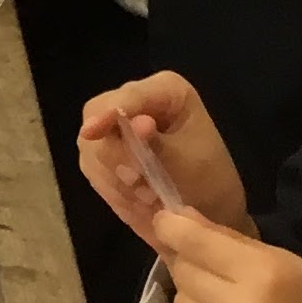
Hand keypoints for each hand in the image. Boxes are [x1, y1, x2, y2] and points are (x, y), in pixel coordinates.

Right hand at [77, 71, 248, 238]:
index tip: (91, 132)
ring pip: (91, 147)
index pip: (126, 96)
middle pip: (97, 118)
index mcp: (164, 90)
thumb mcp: (188, 162)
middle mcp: (134, 101)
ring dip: (115, 178)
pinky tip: (137, 201)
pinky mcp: (104, 153)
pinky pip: (93, 169)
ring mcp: (114, 127)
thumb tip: (138, 124)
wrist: (210, 212)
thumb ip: (157, 144)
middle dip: (116, 155)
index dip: (107, 113)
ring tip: (148, 199)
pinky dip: (112, 189)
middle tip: (138, 183)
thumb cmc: (209, 180)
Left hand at [150, 206, 301, 302]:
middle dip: (190, 261)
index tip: (165, 220)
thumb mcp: (289, 262)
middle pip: (183, 271)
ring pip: (181, 300)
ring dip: (195, 293)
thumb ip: (232, 240)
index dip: (172, 227)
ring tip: (226, 297)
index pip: (194, 243)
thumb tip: (181, 217)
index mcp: (264, 275)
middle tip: (213, 264)